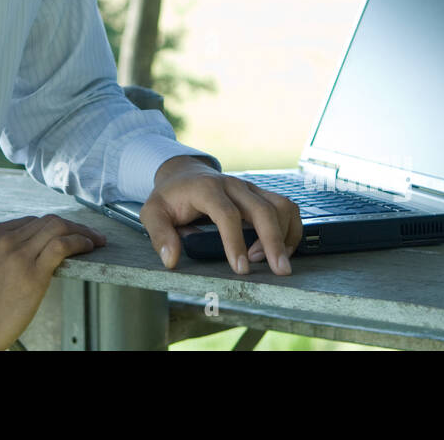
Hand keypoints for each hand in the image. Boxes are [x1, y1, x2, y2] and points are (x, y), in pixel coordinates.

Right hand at [0, 214, 106, 350]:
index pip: (27, 222)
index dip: (47, 227)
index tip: (59, 234)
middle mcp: (4, 239)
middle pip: (44, 222)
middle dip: (69, 225)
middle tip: (84, 232)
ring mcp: (20, 255)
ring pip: (56, 228)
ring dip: (80, 230)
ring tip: (94, 238)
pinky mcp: (34, 274)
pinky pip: (62, 246)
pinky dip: (79, 241)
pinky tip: (89, 245)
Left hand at [142, 156, 301, 275]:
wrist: (184, 173)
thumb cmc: (170, 196)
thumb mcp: (153, 212)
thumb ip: (160, 235)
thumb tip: (171, 260)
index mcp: (206, 189)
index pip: (226, 214)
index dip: (235, 242)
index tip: (242, 268)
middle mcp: (233, 185)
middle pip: (262, 209)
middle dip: (273, 241)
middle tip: (279, 270)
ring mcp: (250, 188)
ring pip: (280, 206)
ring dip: (283, 235)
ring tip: (271, 260)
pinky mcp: (260, 194)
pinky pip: (287, 207)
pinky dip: (291, 229)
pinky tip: (282, 249)